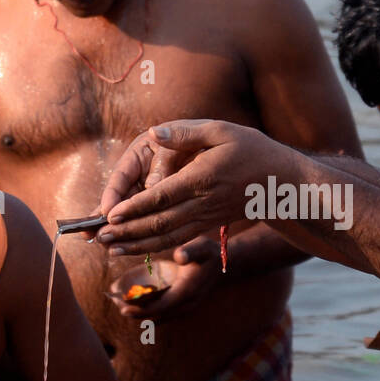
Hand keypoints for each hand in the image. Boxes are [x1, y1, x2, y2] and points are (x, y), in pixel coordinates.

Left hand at [97, 120, 278, 255]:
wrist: (280, 183)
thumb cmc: (251, 150)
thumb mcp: (222, 130)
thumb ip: (185, 133)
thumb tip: (151, 134)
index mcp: (202, 178)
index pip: (163, 197)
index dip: (136, 207)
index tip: (111, 214)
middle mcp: (202, 203)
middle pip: (160, 222)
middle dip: (128, 232)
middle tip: (99, 236)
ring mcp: (205, 218)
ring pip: (167, 237)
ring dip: (137, 245)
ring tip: (110, 249)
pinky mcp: (207, 226)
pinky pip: (177, 240)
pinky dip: (153, 247)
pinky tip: (134, 249)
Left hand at [112, 236, 221, 319]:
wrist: (225, 266)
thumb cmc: (210, 254)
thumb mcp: (203, 247)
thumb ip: (191, 250)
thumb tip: (178, 255)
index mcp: (188, 291)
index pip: (162, 306)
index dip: (142, 307)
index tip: (123, 305)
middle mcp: (186, 304)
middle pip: (156, 315)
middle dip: (135, 312)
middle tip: (115, 304)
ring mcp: (185, 308)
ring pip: (158, 317)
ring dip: (139, 313)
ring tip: (119, 305)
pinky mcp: (183, 307)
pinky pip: (162, 315)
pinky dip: (147, 313)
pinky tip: (132, 306)